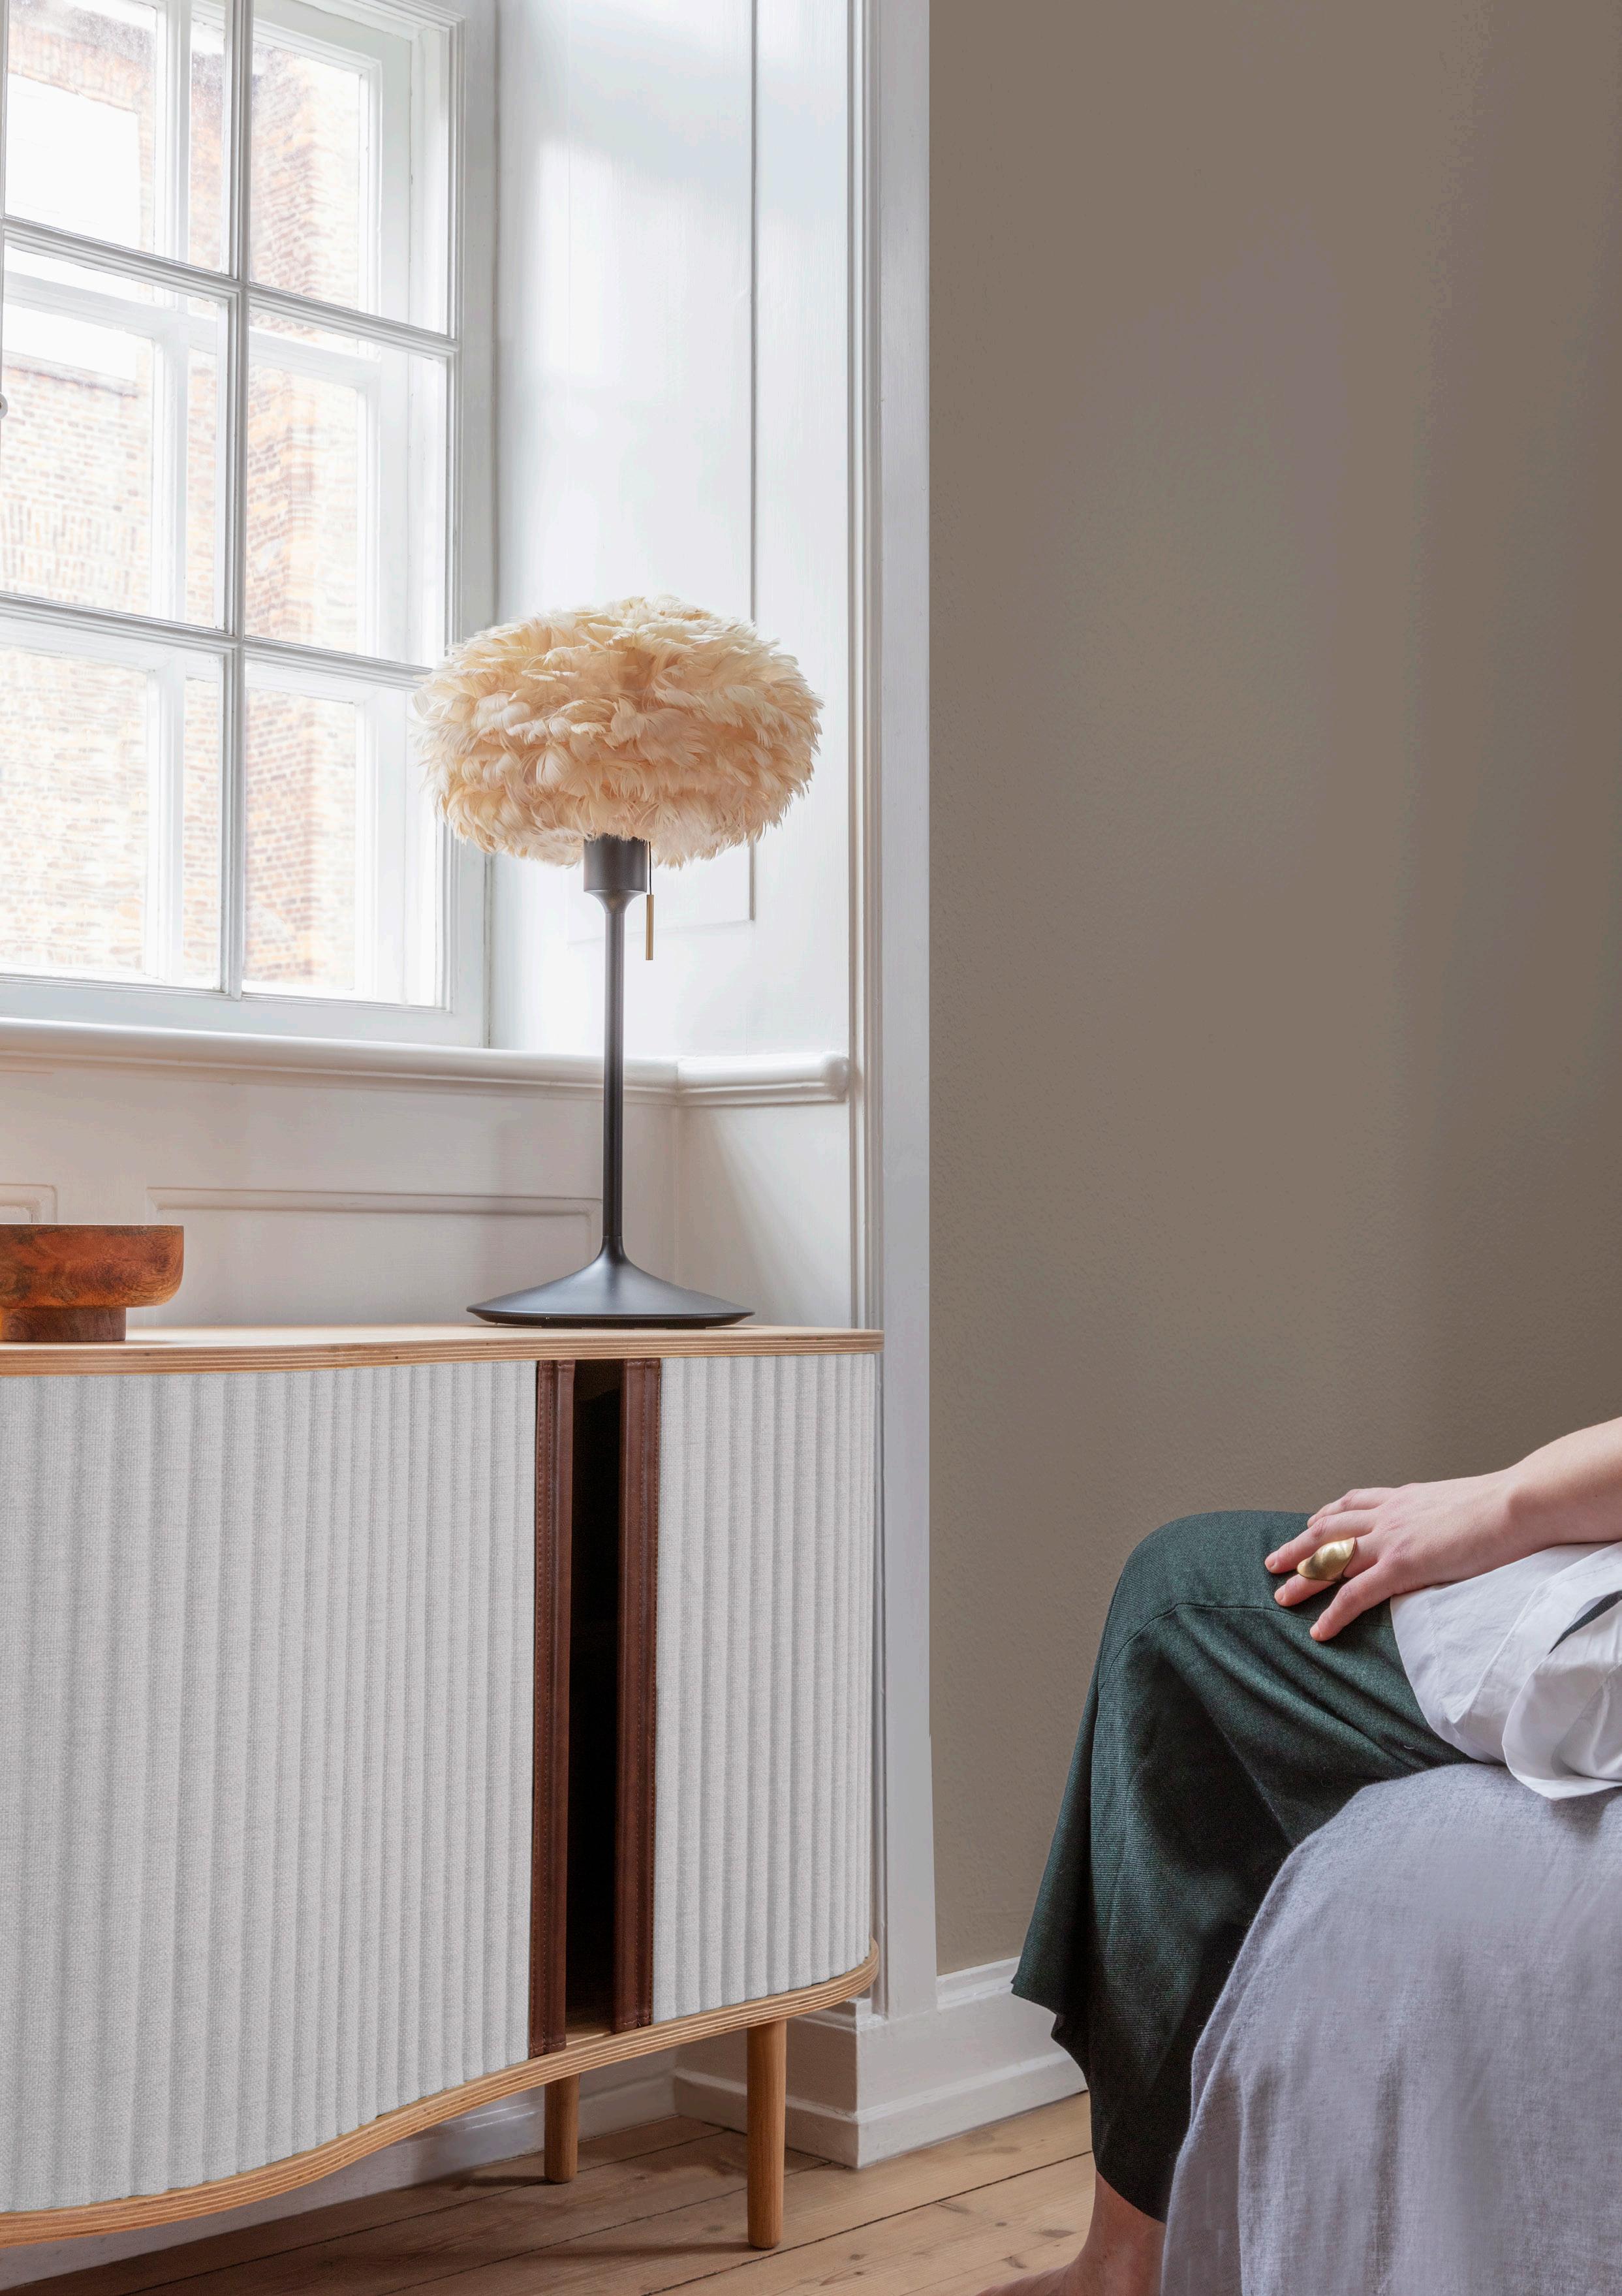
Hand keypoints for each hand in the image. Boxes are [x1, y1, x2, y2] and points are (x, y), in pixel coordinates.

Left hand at [1264, 1471, 1519, 1640]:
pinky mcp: (1401, 1566)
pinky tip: (1318, 1630)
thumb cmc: (1507, 1503)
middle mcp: (1389, 1514)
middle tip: (1273, 1561)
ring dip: (1303, 1578)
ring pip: (1330, 1559)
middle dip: (1299, 1546)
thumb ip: (1446, 1515)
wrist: (1518, 1503)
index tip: (1310, 1524)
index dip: (1327, 1516)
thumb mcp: (1464, 1501)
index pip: (1354, 1504)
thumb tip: (1453, 1524)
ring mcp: (1391, 1540)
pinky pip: (1354, 1595)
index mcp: (1405, 1498)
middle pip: (1328, 1530)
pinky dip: (1332, 1613)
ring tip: (1280, 1596)